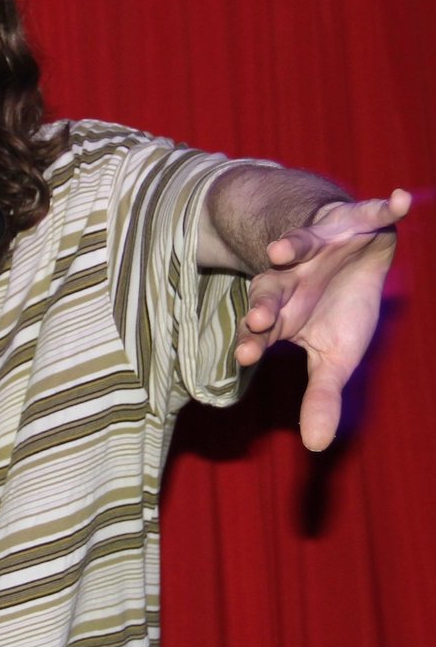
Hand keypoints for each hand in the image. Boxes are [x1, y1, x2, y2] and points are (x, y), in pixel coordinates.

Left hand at [234, 189, 410, 450]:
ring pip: (299, 245)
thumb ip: (323, 395)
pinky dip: (386, 205)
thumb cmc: (338, 309)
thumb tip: (316, 446)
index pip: (260, 330)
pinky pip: (370, 209)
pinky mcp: (349, 218)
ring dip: (294, 245)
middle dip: (266, 302)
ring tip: (283, 248)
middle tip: (261, 317)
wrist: (348, 252)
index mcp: (282, 312)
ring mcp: (316, 245)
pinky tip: (402, 200)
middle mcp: (290, 277)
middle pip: (271, 289)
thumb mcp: (333, 356)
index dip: (252, 341)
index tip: (243, 358)